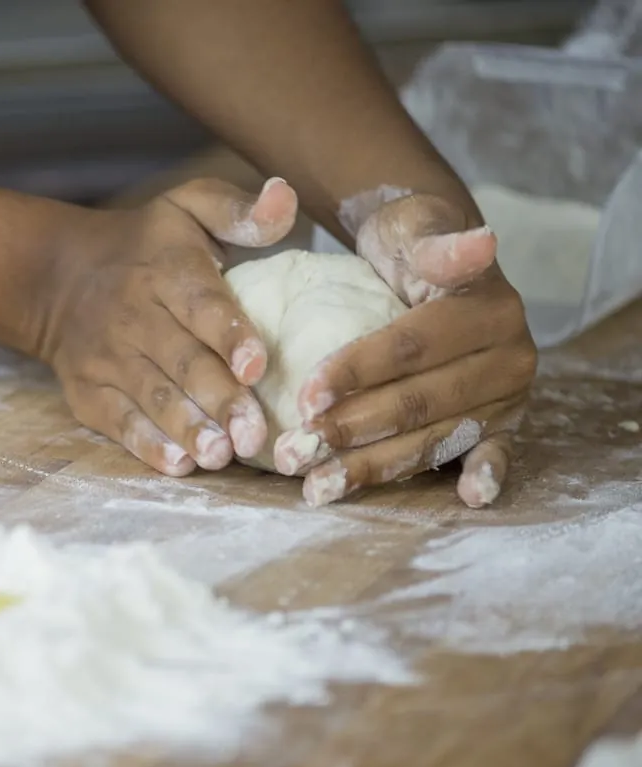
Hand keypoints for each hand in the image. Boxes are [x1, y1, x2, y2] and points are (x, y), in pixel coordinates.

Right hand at [37, 177, 297, 475]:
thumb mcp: (187, 208)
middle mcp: (134, 315)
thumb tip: (284, 197)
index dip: (229, 335)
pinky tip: (178, 464)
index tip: (257, 365)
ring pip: (153, 397)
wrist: (57, 277)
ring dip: (188, 429)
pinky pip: (119, 422)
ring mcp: (108, 359)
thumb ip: (238, 210)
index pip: (200, 303)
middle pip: (181, 362)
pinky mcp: (89, 392)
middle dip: (219, 400)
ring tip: (220, 456)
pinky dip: (147, 445)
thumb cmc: (146, 246)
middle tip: (254, 435)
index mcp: (165, 269)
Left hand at [277, 193, 536, 507]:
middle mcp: (508, 356)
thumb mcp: (412, 231)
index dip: (358, 371)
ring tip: (319, 488)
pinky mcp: (502, 425)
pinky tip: (464, 499)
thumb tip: (483, 239)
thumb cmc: (409, 246)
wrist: (432, 259)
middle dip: (353, 431)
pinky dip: (480, 476)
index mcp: (488, 309)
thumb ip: (435, 244)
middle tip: (295, 453)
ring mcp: (507, 396)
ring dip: (376, 467)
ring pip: (436, 438)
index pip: (411, 347)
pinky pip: (490, 454)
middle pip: (420, 402)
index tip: (305, 396)